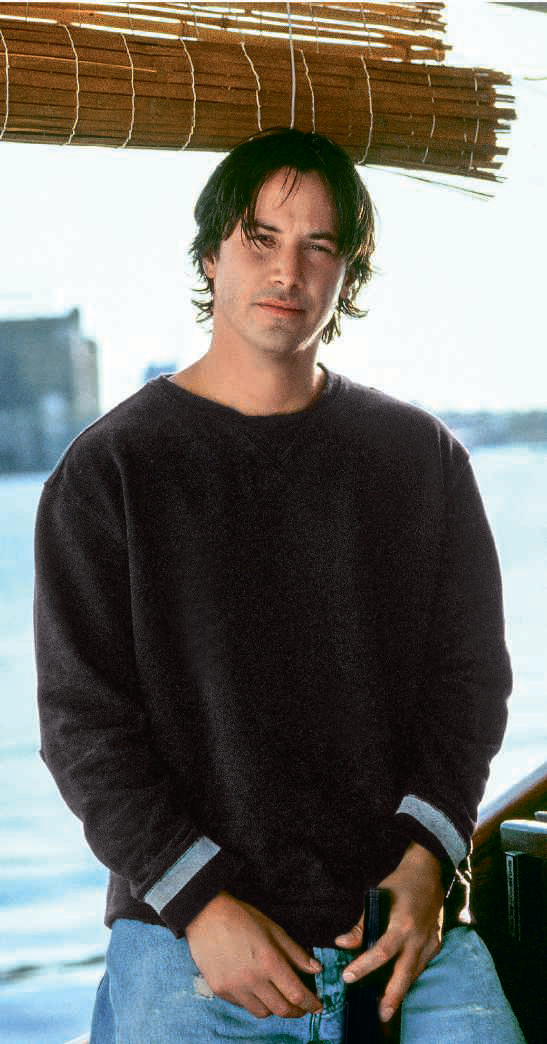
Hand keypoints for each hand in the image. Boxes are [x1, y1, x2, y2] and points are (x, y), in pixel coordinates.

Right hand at [185, 890, 323, 1018]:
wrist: (205, 915)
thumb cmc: (242, 917)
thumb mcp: (273, 929)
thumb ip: (295, 952)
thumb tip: (316, 969)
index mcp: (268, 961)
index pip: (296, 993)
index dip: (311, 1003)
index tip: (318, 1005)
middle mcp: (251, 979)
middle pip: (281, 1009)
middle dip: (296, 1011)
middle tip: (302, 1006)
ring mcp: (234, 987)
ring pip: (262, 1012)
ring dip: (275, 1008)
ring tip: (279, 997)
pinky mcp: (220, 990)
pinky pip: (243, 1005)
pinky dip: (254, 1002)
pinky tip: (257, 990)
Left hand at [334, 843, 444, 1022]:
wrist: (428, 871)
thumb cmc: (400, 883)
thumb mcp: (377, 897)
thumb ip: (361, 925)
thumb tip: (342, 944)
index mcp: (403, 923)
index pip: (382, 952)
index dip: (364, 966)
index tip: (348, 977)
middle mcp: (419, 937)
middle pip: (404, 973)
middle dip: (392, 996)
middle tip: (381, 1014)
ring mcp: (430, 941)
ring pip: (414, 973)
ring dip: (401, 990)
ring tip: (387, 1007)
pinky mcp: (435, 943)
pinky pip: (421, 965)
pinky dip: (409, 976)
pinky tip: (399, 986)